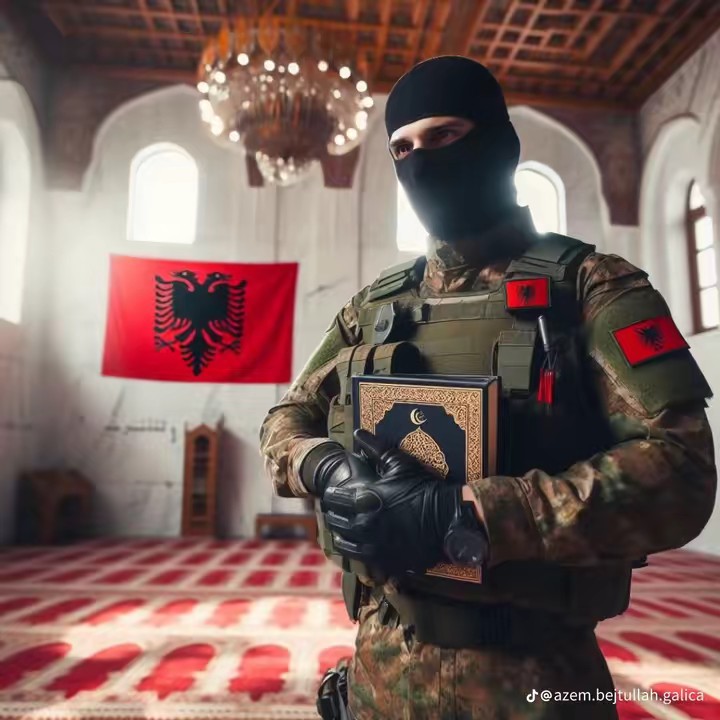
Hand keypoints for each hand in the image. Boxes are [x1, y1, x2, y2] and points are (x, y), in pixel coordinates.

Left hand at [321, 429, 461, 574]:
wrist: (448, 519)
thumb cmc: (423, 488)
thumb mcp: (401, 464)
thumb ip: (376, 448)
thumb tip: (358, 433)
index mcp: (363, 500)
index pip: (332, 498)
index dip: (332, 494)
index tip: (335, 492)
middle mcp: (362, 525)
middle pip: (334, 522)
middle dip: (334, 514)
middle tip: (340, 509)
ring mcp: (372, 547)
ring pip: (343, 544)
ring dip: (342, 535)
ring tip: (348, 528)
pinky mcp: (384, 563)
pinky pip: (361, 561)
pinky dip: (358, 552)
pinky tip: (363, 545)